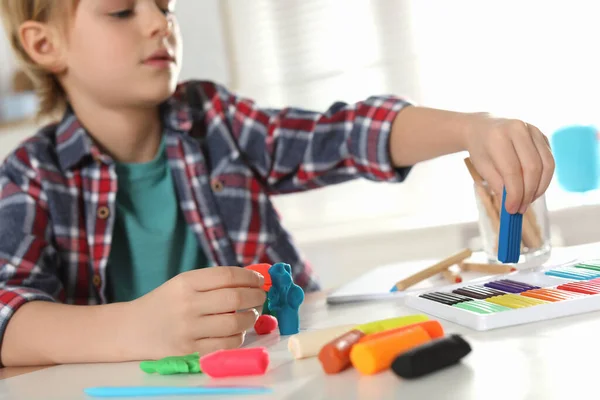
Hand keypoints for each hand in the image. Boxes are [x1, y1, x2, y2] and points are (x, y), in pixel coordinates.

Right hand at [126, 267, 265, 359]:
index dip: (250, 278)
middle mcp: (187, 304)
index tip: (259, 281)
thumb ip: (214, 281)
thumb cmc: (165, 303)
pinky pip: (226, 344)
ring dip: (250, 318)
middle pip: (235, 298)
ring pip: (235, 323)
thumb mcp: (183, 283)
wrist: (132, 329)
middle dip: (256, 297)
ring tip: (251, 314)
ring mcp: (188, 329)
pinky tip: (237, 331)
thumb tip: (253, 280)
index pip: (227, 275)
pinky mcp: (189, 351)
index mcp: (186, 282)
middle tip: (261, 297)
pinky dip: (238, 337)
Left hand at [463, 113, 554, 213]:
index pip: (512, 170)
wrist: (483, 127)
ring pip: (547, 164)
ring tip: (528, 201)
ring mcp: (534, 130)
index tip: (512, 209)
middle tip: (521, 208)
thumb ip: (497, 184)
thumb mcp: (482, 167)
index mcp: (499, 136)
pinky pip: (550, 160)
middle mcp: (519, 129)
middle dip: (528, 193)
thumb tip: (512, 204)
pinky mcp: (543, 135)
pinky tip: (534, 189)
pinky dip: (544, 178)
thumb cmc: (481, 149)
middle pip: (533, 168)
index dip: (514, 193)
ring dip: (540, 187)